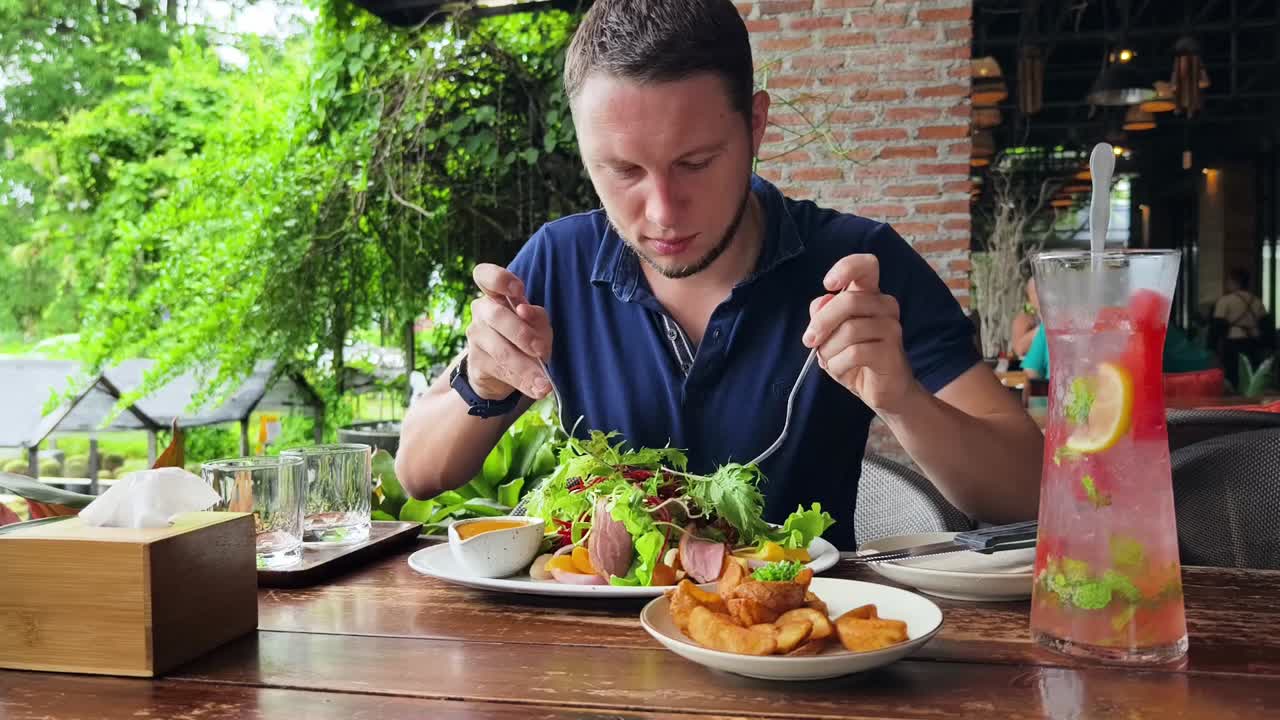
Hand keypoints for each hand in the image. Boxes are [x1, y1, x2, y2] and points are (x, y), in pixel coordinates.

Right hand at [464, 263, 553, 400]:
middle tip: (541, 351)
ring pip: (501, 350)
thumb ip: (535, 317)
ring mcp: (476, 337)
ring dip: (526, 368)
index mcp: (496, 294)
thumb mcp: (537, 324)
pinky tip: (537, 389)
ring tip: (544, 383)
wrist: (503, 370)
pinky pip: (501, 371)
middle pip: (496, 316)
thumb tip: (524, 311)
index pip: (485, 276)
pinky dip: (522, 382)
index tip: (519, 291)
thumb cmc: (523, 337)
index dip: (499, 279)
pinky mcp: (477, 362)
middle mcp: (482, 311)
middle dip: (522, 334)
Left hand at [802, 254, 916, 414]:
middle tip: (810, 341)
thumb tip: (821, 303)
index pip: (866, 265)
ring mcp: (892, 328)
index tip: (828, 284)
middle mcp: (885, 306)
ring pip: (849, 330)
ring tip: (830, 360)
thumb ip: (822, 314)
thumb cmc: (855, 358)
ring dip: (829, 350)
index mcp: (870, 295)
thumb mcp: (830, 335)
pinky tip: (841, 370)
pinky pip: (855, 353)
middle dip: (822, 323)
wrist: (881, 391)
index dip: (846, 268)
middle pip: (848, 301)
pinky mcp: (892, 353)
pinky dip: (838, 364)